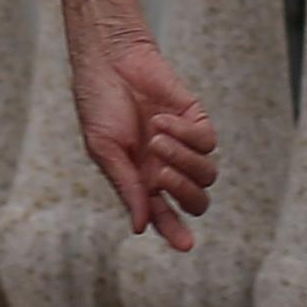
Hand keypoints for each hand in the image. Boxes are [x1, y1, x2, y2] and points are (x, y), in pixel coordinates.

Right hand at [68, 18, 218, 247]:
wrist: (109, 60)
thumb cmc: (99, 104)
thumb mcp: (104, 149)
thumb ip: (126, 187)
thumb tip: (142, 228)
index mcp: (142, 181)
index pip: (165, 217)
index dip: (176, 233)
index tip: (186, 246)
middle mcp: (167, 167)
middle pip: (196, 201)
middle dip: (183, 193)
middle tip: (159, 175)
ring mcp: (184, 144)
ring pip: (208, 175)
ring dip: (182, 161)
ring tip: (155, 138)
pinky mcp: (196, 120)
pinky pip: (206, 141)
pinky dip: (185, 134)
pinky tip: (162, 119)